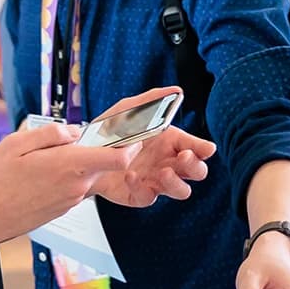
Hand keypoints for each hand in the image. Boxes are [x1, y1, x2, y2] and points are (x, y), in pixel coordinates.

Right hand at [0, 122, 137, 241]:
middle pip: (99, 163)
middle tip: (59, 144)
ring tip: (38, 163)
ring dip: (71, 166)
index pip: (119, 158)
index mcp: (71, 165)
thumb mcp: (17, 143)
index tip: (129, 134)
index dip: (130, 145)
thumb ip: (50, 133)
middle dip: (89, 151)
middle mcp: (77, 185)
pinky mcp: (62, 210)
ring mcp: (71, 200)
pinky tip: (36, 179)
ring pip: (83, 175)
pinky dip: (62, 179)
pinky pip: (72, 188)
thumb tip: (73, 132)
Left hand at [88, 87, 215, 206]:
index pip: (198, 147)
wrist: (84, 154)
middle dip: (195, 165)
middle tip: (183, 157)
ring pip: (182, 190)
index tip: (205, 148)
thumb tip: (176, 91)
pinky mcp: (139, 194)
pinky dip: (141, 188)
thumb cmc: (110, 132)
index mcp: (171, 142)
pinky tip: (130, 175)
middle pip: (198, 171)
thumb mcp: (128, 111)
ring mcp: (155, 181)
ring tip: (163, 172)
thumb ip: (151, 101)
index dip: (204, 149)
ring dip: (176, 183)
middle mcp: (168, 163)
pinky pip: (149, 197)